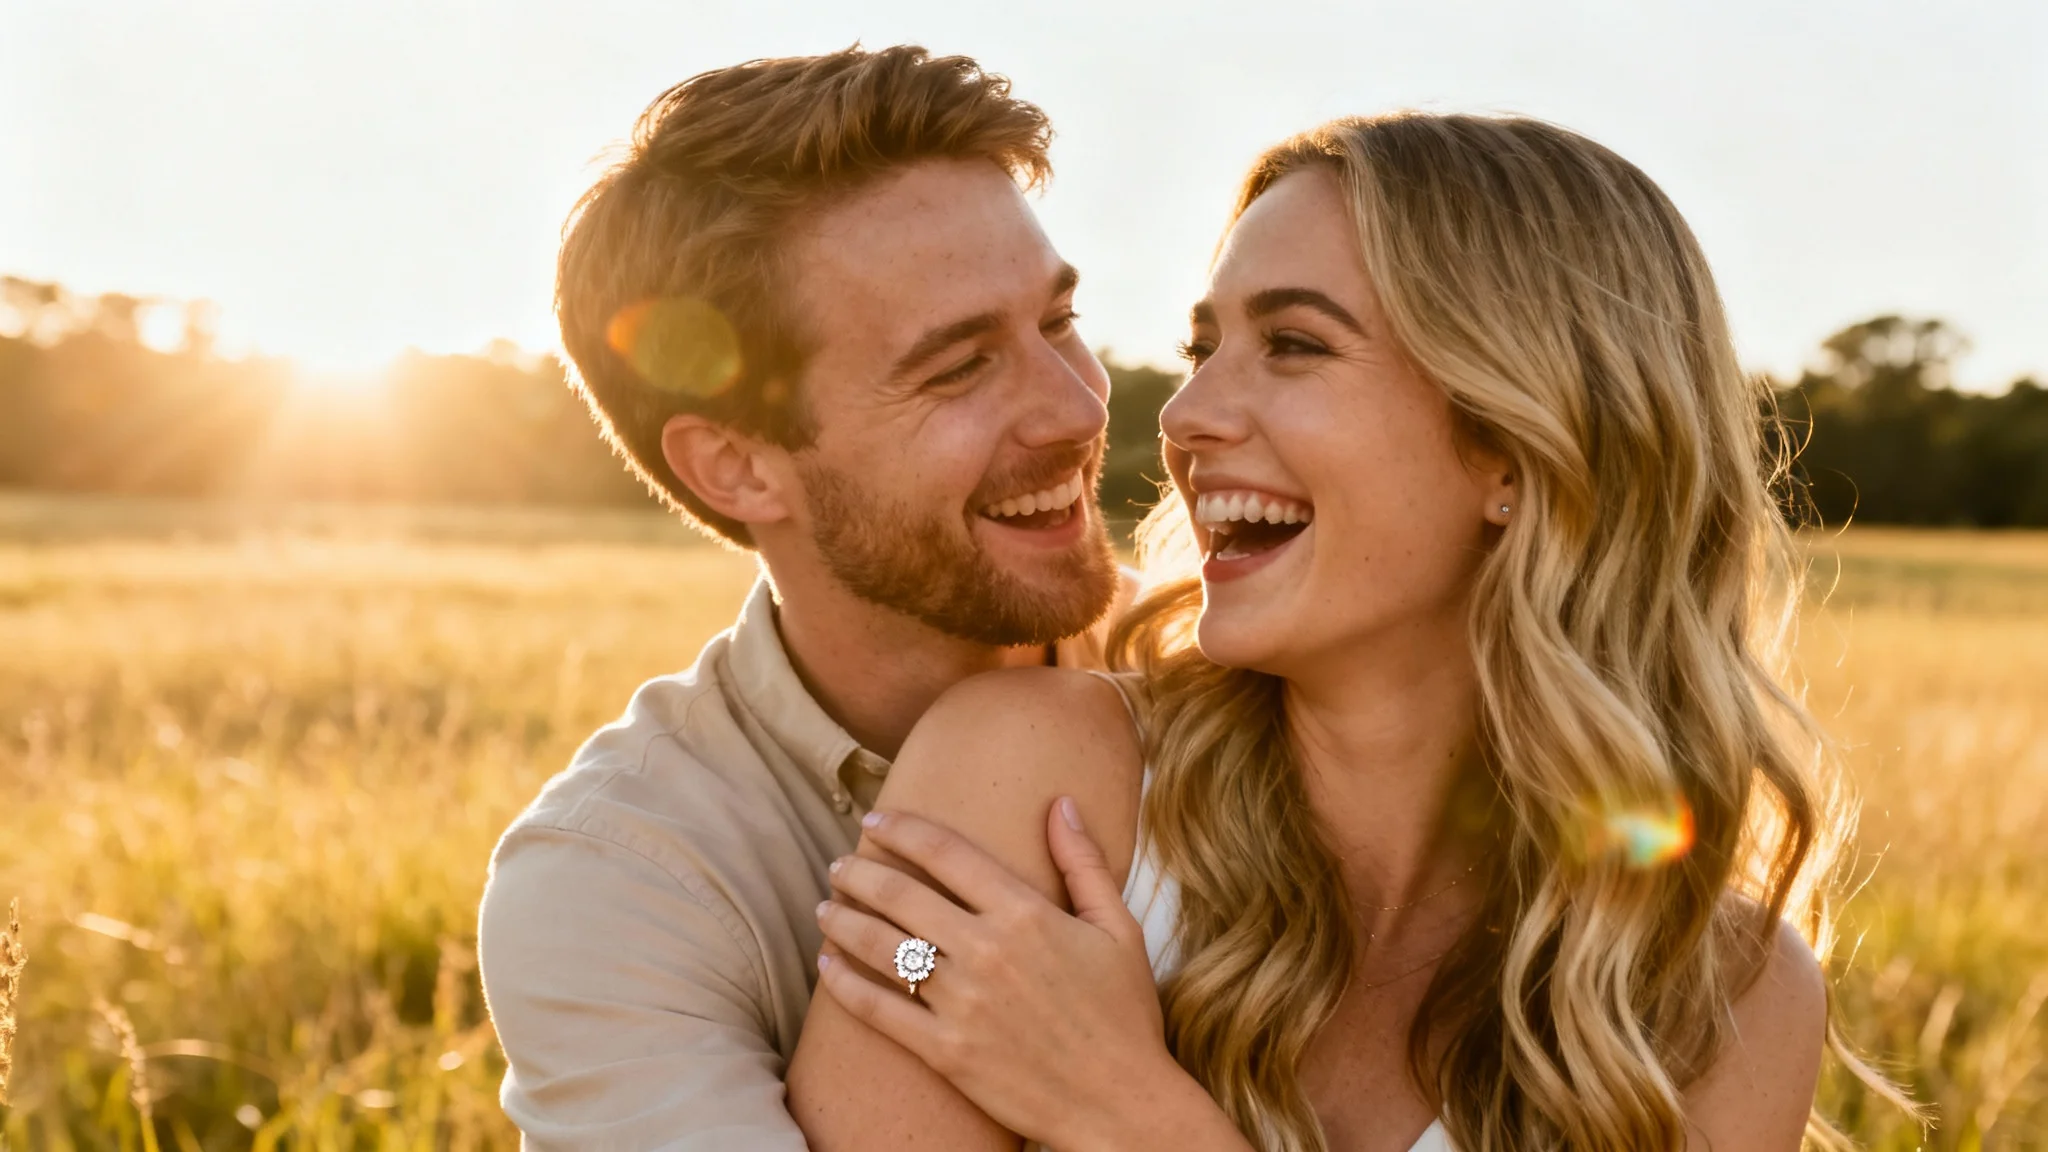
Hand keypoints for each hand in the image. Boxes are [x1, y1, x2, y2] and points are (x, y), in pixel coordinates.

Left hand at [812, 799, 1181, 1150]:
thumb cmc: (1125, 1014)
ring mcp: (962, 1003)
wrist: (1120, 1102)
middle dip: (859, 872)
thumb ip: (1084, 863)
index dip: (903, 830)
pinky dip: (844, 985)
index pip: (946, 853)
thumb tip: (1061, 803)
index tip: (876, 820)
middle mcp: (986, 951)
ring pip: (881, 947)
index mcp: (1025, 914)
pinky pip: (880, 1010)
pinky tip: (827, 967)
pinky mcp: (946, 1051)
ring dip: (842, 922)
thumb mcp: (1118, 929)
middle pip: (900, 894)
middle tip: (839, 865)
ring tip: (824, 909)